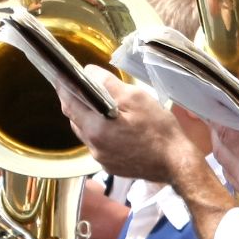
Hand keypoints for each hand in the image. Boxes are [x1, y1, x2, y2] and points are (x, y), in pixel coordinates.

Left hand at [52, 66, 200, 183]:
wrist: (177, 164)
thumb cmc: (160, 131)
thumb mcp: (136, 98)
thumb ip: (108, 84)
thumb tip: (89, 72)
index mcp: (96, 128)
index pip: (69, 104)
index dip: (64, 88)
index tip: (62, 77)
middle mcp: (94, 146)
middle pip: (75, 119)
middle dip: (77, 103)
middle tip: (83, 88)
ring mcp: (102, 159)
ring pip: (87, 133)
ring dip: (89, 119)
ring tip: (101, 107)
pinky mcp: (111, 167)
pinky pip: (99, 146)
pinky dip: (102, 134)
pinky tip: (117, 128)